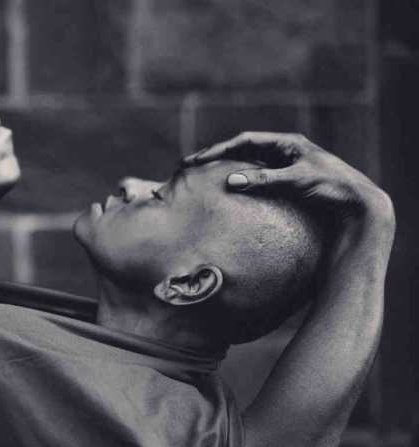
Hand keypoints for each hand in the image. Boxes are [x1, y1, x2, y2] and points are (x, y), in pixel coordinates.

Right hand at [183, 131, 394, 229]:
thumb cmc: (331, 187)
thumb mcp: (296, 181)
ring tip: (202, 175)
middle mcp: (285, 151)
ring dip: (226, 167)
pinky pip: (257, 177)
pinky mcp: (287, 182)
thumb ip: (263, 180)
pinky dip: (240, 180)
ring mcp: (285, 166)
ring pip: (248, 163)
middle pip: (242, 150)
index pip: (244, 141)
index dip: (219, 149)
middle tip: (190, 165)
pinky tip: (228, 189)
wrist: (357, 204)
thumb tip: (231, 180)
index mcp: (287, 143)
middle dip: (216, 156)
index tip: (198, 160)